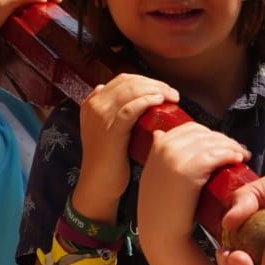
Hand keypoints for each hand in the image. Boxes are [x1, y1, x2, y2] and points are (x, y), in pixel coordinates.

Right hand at [73, 73, 177, 221]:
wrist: (98, 184)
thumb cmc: (108, 159)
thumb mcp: (106, 129)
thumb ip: (112, 112)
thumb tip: (129, 98)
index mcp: (92, 102)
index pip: (123, 79)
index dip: (145, 80)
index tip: (162, 88)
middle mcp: (94, 105)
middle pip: (129, 82)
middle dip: (154, 83)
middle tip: (172, 92)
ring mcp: (101, 117)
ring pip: (131, 91)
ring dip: (156, 89)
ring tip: (172, 96)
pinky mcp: (111, 130)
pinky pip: (131, 108)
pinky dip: (147, 101)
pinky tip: (160, 101)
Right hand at [137, 122, 247, 252]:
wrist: (161, 234)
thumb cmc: (162, 210)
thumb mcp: (153, 175)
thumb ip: (158, 155)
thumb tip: (159, 133)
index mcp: (158, 144)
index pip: (191, 128)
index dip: (210, 134)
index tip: (222, 144)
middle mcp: (165, 146)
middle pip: (204, 133)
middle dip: (223, 140)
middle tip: (238, 150)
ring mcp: (176, 156)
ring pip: (213, 142)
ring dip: (232, 146)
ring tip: (242, 156)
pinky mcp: (190, 170)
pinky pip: (218, 155)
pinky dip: (231, 154)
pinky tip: (239, 160)